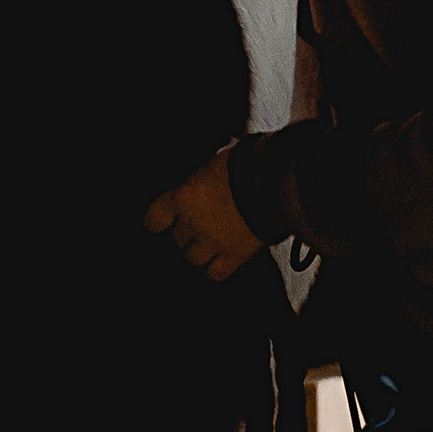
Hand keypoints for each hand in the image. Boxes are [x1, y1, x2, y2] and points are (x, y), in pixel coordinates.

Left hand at [145, 150, 262, 282]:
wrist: (277, 182)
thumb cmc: (250, 161)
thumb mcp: (221, 157)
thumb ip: (210, 171)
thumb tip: (213, 167)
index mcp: (184, 196)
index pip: (155, 218)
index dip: (157, 222)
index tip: (159, 223)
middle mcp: (192, 223)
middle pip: (177, 238)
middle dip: (187, 233)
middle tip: (202, 224)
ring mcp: (212, 242)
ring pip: (192, 258)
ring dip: (199, 252)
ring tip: (213, 243)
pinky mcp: (235, 257)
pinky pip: (215, 274)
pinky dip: (216, 270)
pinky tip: (222, 262)